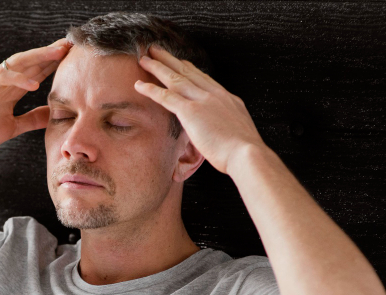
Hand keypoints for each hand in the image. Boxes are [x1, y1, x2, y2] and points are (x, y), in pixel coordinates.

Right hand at [0, 39, 71, 156]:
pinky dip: (18, 78)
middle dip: (52, 53)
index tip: (76, 60)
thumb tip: (51, 115)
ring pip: (17, 63)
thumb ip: (30, 119)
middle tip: (73, 45)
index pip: (36, 71)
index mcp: (10, 91)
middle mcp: (1, 82)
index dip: (54, 64)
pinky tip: (35, 83)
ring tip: (59, 52)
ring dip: (39, 57)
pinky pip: (0, 79)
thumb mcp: (11, 127)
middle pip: (30, 62)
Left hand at [134, 44, 264, 174]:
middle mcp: (214, 94)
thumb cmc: (244, 152)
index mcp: (227, 99)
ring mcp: (203, 101)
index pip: (204, 79)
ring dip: (157, 67)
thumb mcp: (239, 132)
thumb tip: (223, 134)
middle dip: (171, 60)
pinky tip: (139, 85)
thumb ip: (227, 127)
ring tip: (144, 58)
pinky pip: (166, 97)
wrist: (246, 154)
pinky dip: (151, 89)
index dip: (190, 69)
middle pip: (188, 72)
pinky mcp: (191, 111)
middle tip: (157, 50)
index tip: (181, 62)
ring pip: (175, 78)